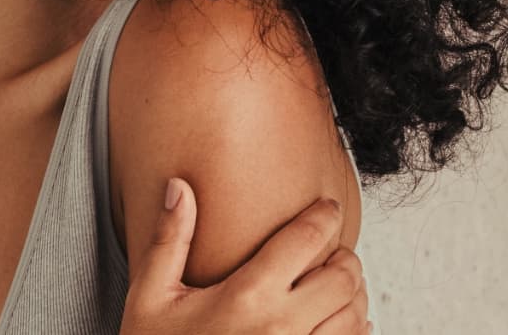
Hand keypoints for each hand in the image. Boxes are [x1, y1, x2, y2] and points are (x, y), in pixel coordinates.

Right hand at [119, 178, 370, 334]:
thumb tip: (178, 187)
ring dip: (353, 295)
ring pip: (354, 316)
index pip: (304, 240)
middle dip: (344, 257)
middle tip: (335, 249)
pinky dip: (356, 332)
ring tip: (340, 284)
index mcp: (246, 297)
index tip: (329, 207)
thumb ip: (170, 240)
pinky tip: (343, 323)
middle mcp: (280, 328)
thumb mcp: (151, 297)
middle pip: (342, 277)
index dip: (324, 216)